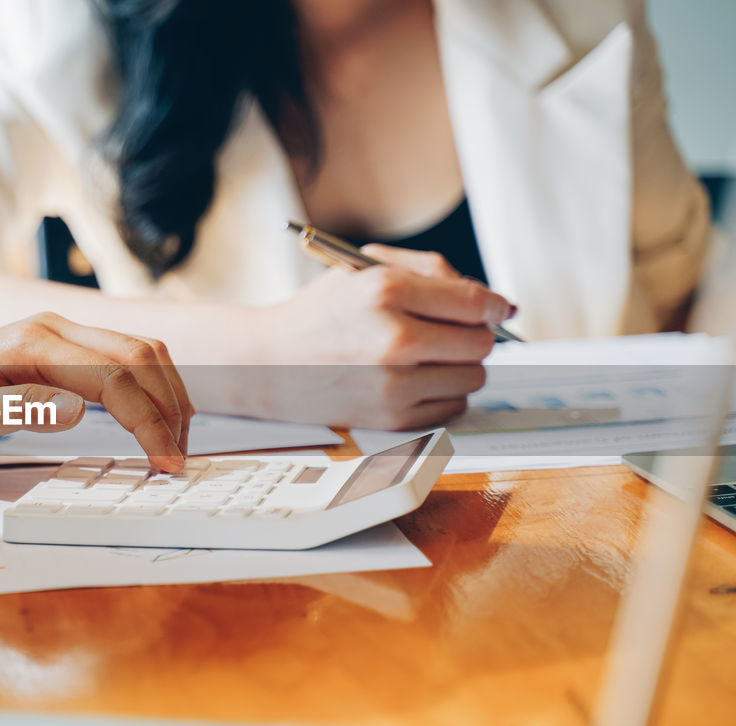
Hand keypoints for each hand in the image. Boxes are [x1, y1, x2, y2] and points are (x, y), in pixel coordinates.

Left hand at [0, 313, 192, 471]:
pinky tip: (157, 419)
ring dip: (169, 394)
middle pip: (141, 357)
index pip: (115, 379)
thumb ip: (16, 412)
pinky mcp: (66, 347)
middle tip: (181, 460)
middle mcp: (55, 329)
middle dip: (171, 409)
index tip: (166, 463)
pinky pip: (126, 357)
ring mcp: (62, 333)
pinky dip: (153, 386)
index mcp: (34, 345)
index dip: (149, 422)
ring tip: (177, 443)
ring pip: (141, 351)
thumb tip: (77, 409)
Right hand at [228, 246, 513, 428]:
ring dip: (458, 366)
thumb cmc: (317, 314)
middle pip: (480, 342)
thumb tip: (493, 301)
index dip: (496, 305)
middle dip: (474, 335)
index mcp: (386, 290)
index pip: (475, 301)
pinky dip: (442, 394)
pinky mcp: (391, 418)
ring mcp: (394, 382)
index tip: (499, 309)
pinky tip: (413, 381)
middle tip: (451, 332)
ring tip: (425, 357)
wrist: (265, 363)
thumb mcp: (363, 269)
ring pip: (472, 377)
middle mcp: (394, 337)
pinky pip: (452, 407)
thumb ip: (429, 270)